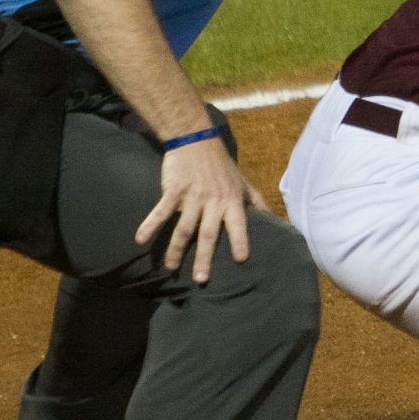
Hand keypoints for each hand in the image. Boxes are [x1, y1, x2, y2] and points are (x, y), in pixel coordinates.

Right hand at [135, 135, 264, 283]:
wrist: (196, 140)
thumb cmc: (222, 166)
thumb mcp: (244, 183)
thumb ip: (257, 203)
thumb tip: (277, 221)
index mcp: (231, 201)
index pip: (238, 224)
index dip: (240, 240)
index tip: (241, 259)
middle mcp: (213, 201)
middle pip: (208, 233)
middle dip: (204, 257)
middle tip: (201, 279)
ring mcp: (192, 196)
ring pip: (184, 228)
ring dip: (176, 249)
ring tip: (172, 268)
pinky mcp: (173, 190)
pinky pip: (161, 211)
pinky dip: (150, 225)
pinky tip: (141, 240)